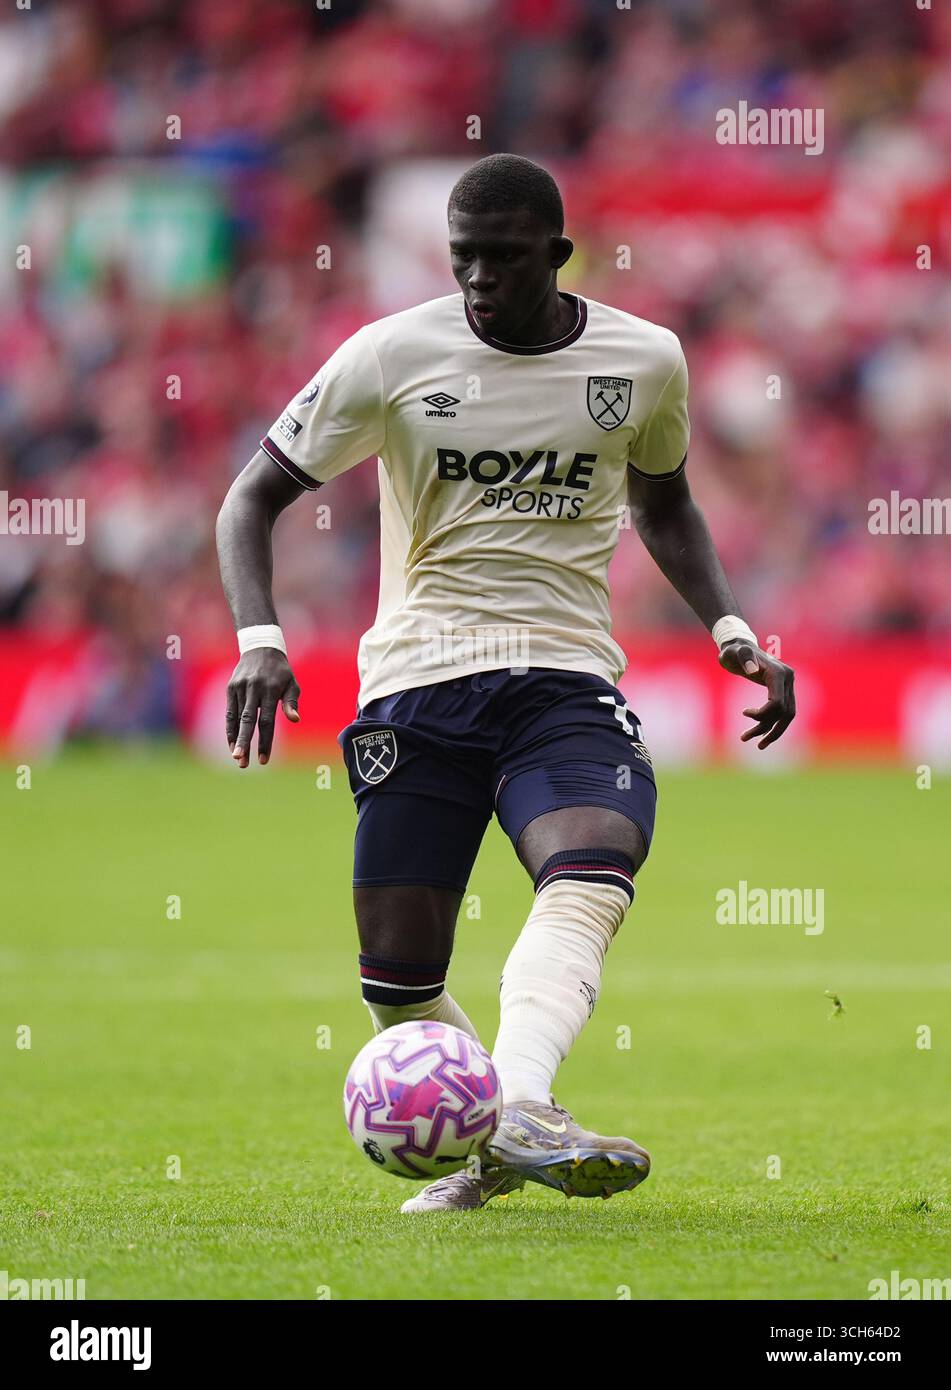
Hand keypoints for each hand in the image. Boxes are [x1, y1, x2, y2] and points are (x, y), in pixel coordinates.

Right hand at [226, 648, 299, 767]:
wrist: (260, 647)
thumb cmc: (281, 671)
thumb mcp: (291, 683)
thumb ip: (291, 702)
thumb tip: (295, 720)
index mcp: (270, 690)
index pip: (267, 721)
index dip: (265, 741)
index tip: (264, 760)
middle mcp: (253, 689)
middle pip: (247, 721)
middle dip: (245, 743)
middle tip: (242, 762)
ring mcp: (240, 688)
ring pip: (235, 718)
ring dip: (235, 739)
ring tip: (237, 758)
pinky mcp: (231, 688)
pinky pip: (229, 712)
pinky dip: (230, 728)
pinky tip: (232, 743)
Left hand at [718, 641, 795, 749]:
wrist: (739, 647)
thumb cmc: (734, 651)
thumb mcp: (733, 653)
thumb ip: (743, 656)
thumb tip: (751, 669)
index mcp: (779, 673)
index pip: (778, 703)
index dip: (762, 714)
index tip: (743, 712)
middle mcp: (788, 679)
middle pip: (785, 713)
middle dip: (766, 728)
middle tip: (744, 738)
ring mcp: (788, 685)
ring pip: (786, 716)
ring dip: (770, 731)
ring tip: (746, 738)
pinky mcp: (784, 690)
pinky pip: (783, 712)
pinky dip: (772, 724)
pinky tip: (758, 733)